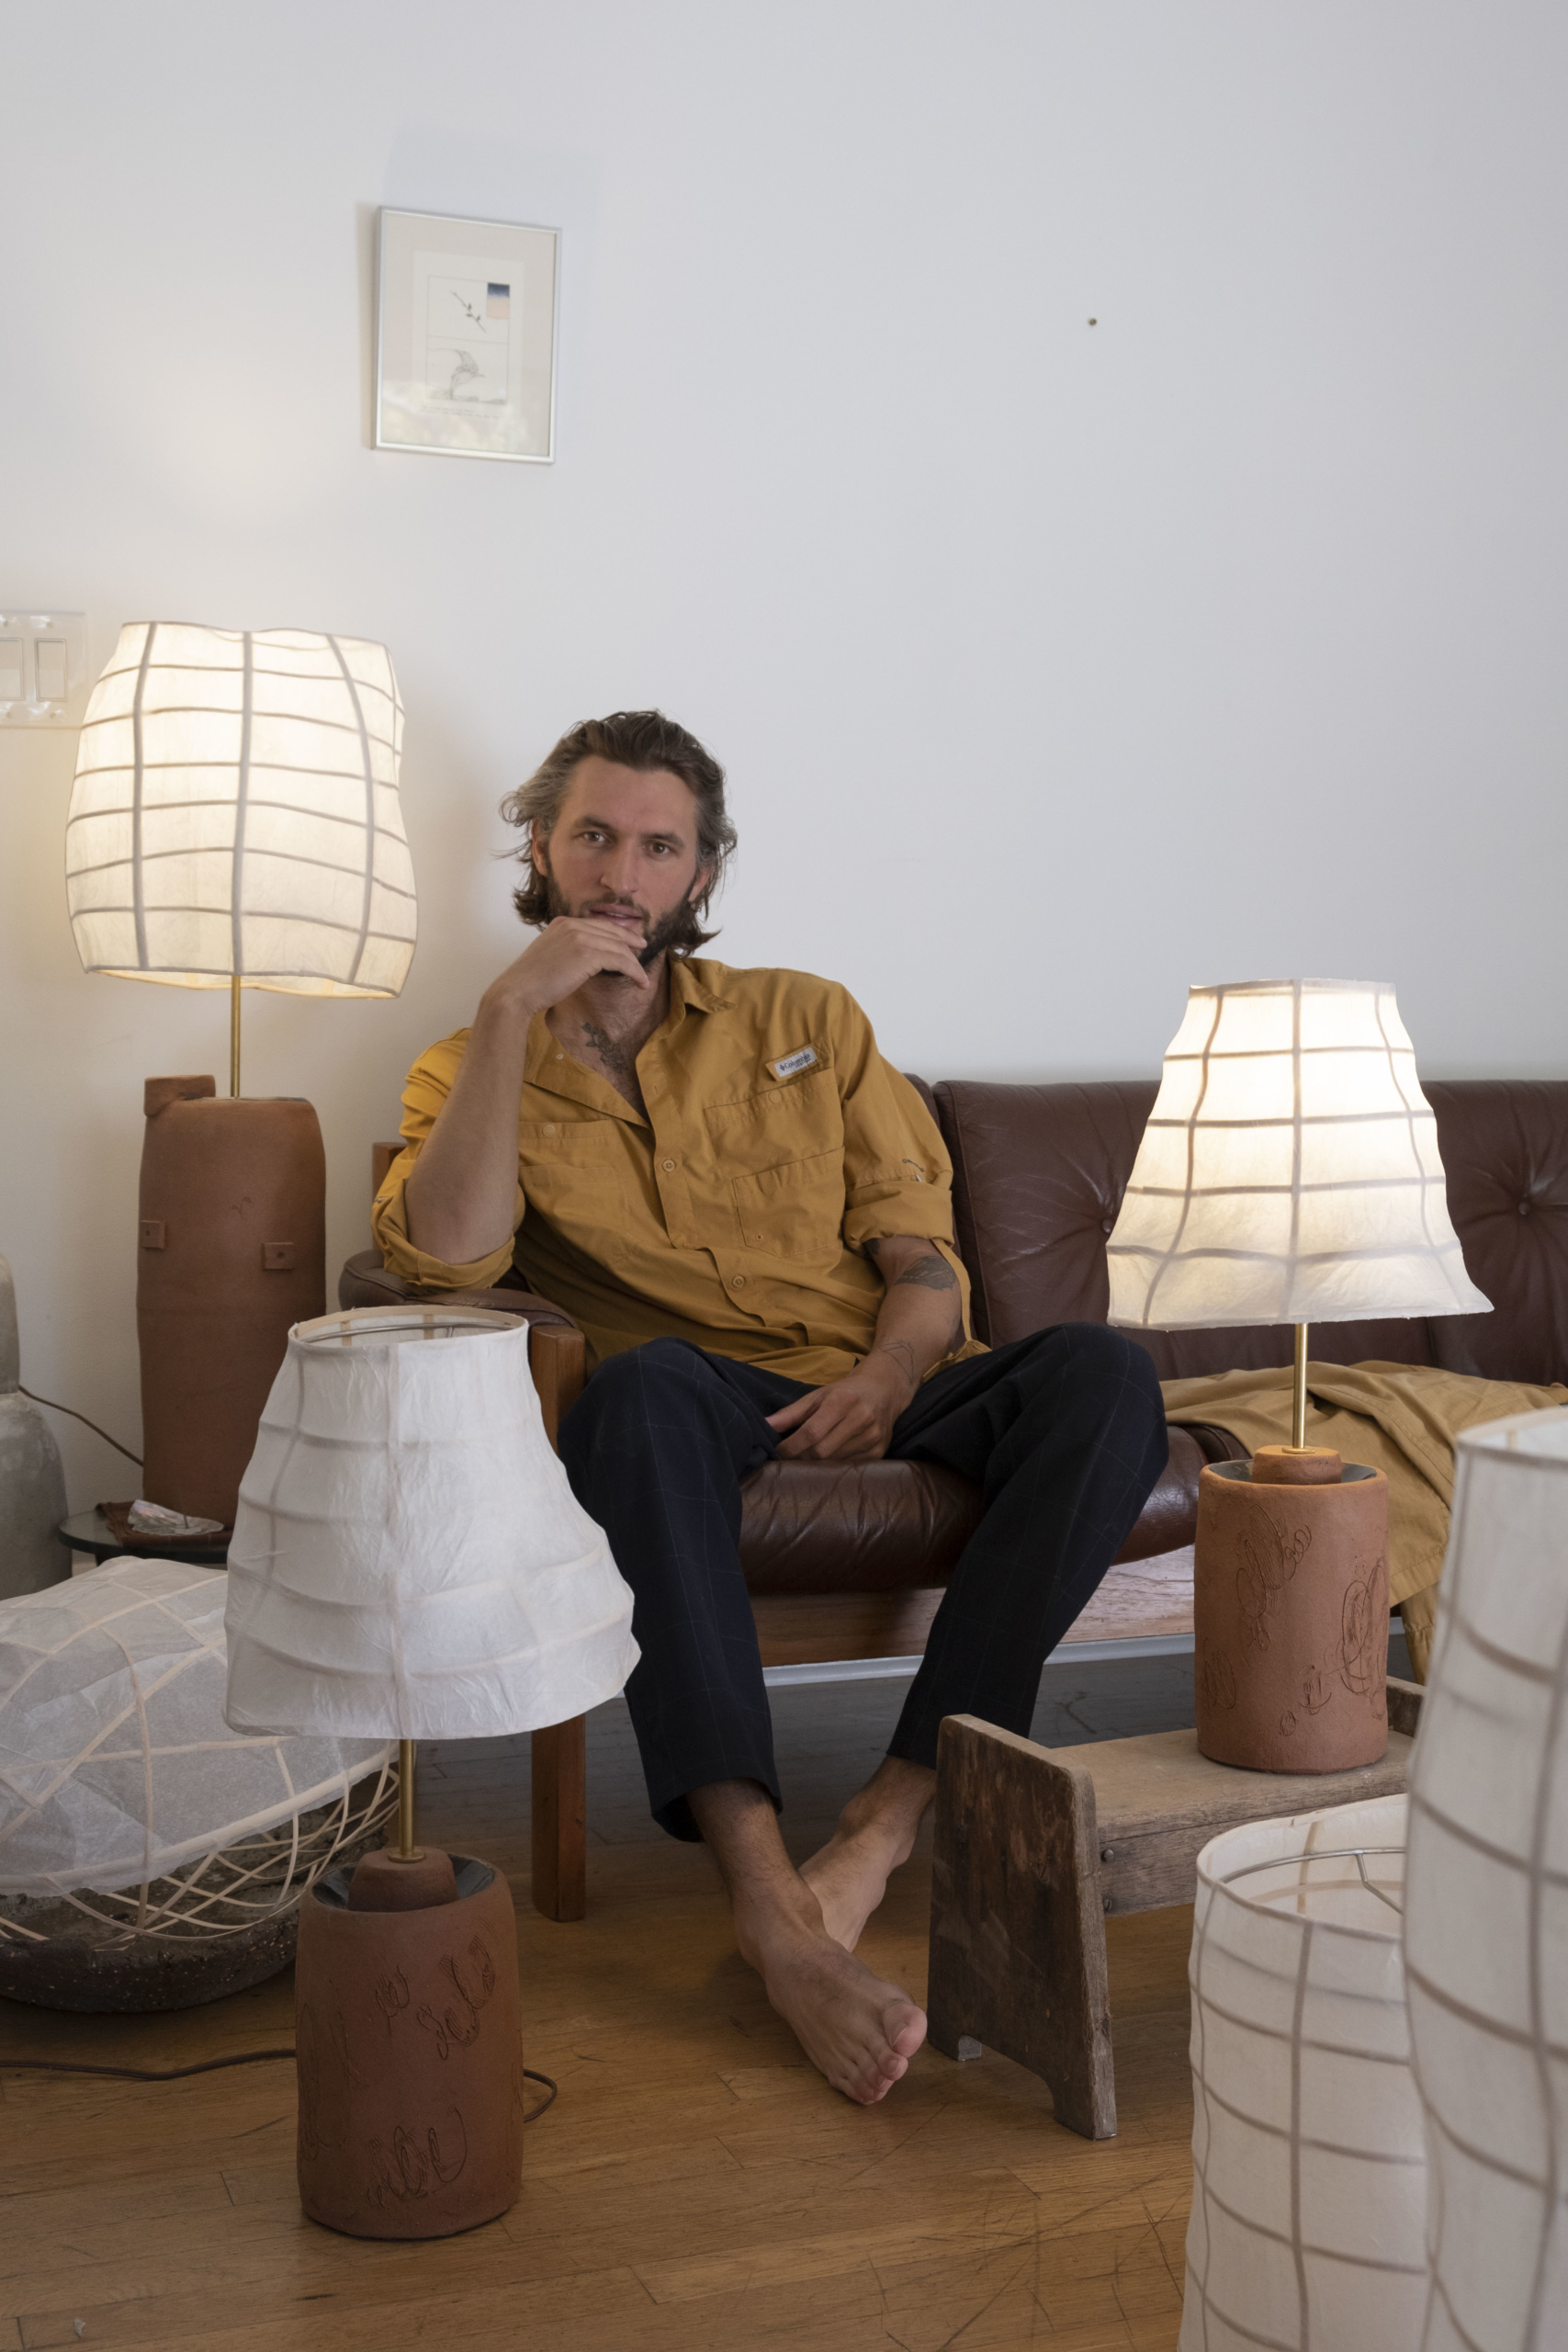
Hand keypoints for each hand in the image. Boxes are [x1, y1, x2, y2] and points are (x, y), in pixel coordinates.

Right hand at [478, 915, 653, 1026]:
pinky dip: (634, 971)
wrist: (516, 991)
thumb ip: (568, 950)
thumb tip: (588, 960)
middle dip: (631, 943)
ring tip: (643, 979)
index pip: (598, 924)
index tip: (631, 941)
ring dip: (635, 964)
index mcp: (562, 923)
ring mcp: (579, 938)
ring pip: (619, 948)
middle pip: (612, 933)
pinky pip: (620, 961)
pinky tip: (640, 982)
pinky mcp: (587, 955)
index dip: (618, 932)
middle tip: (643, 951)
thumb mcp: (550, 956)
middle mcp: (572, 925)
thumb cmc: (531, 982)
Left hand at [765, 1353, 915, 1462]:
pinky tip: (829, 1457)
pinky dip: (833, 1465)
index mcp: (843, 1401)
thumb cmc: (844, 1392)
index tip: (778, 1451)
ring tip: (808, 1456)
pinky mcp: (879, 1452)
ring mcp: (872, 1437)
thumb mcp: (817, 1396)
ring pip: (834, 1462)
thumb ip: (790, 1413)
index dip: (791, 1446)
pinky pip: (848, 1466)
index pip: (811, 1433)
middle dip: (801, 1457)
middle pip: (822, 1451)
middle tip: (791, 1456)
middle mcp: (861, 1419)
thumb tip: (764, 1426)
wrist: (884, 1390)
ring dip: (816, 1463)